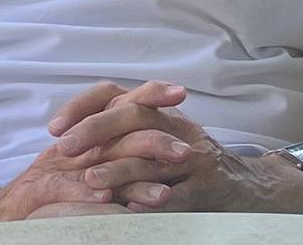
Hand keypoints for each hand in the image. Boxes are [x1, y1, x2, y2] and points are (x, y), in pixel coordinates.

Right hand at [0, 80, 170, 226]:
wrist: (0, 212)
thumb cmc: (49, 195)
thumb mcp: (89, 174)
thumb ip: (118, 163)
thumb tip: (160, 160)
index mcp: (90, 135)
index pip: (121, 106)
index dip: (149, 95)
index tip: (180, 93)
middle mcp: (79, 145)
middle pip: (117, 129)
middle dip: (154, 138)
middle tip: (185, 152)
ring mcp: (62, 167)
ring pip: (102, 166)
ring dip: (134, 179)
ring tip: (164, 194)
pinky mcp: (43, 189)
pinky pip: (70, 191)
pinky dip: (89, 196)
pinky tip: (110, 202)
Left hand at [46, 80, 302, 214]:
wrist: (248, 187)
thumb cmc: (190, 165)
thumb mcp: (158, 139)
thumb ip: (123, 134)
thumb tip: (71, 135)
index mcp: (159, 112)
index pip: (115, 95)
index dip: (84, 106)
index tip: (54, 128)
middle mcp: (177, 126)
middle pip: (133, 116)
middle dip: (95, 131)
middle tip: (64, 150)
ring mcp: (194, 155)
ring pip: (152, 156)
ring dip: (119, 169)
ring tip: (91, 182)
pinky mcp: (208, 185)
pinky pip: (179, 193)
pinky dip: (154, 200)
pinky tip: (130, 208)